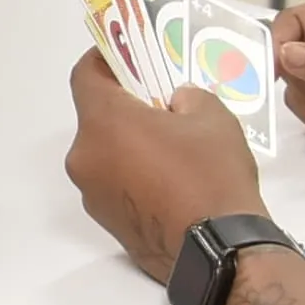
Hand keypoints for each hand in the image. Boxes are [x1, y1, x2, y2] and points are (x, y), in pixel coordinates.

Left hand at [65, 53, 264, 279]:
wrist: (219, 251)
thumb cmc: (212, 175)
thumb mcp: (211, 116)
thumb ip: (186, 96)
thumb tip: (176, 102)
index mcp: (103, 123)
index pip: (85, 75)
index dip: (103, 59)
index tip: (125, 54)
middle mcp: (85, 158)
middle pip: (96, 117)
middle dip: (125, 106)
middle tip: (162, 104)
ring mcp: (92, 194)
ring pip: (105, 152)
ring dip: (129, 143)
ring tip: (172, 146)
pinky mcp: (106, 222)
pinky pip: (114, 183)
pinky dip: (133, 174)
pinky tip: (170, 179)